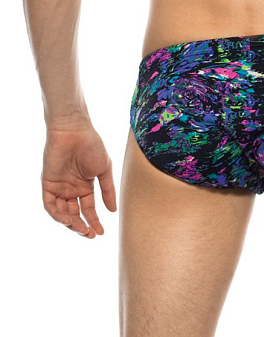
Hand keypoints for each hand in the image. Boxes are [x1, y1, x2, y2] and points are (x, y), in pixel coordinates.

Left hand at [41, 122, 116, 237]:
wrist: (75, 131)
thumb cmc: (92, 146)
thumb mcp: (104, 169)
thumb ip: (107, 190)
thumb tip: (113, 211)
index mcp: (85, 186)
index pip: (88, 209)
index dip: (94, 221)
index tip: (101, 232)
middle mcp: (71, 189)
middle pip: (75, 214)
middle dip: (82, 226)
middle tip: (91, 234)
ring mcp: (59, 187)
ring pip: (62, 212)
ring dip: (71, 223)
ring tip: (81, 229)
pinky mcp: (48, 183)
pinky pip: (50, 205)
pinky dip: (57, 214)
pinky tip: (68, 219)